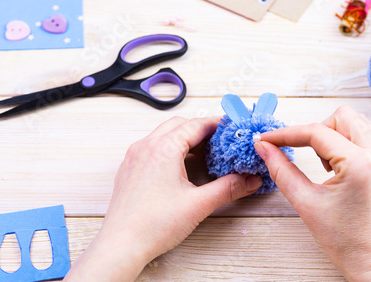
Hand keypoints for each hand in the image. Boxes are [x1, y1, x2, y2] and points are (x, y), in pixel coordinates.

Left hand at [65, 116, 262, 280]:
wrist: (121, 245)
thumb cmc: (153, 225)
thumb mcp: (198, 204)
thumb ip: (228, 188)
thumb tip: (249, 180)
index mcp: (163, 149)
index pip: (195, 125)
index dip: (216, 124)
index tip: (230, 127)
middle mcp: (145, 146)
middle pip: (179, 125)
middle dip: (200, 130)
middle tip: (220, 142)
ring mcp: (134, 157)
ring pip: (163, 135)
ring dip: (184, 139)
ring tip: (203, 155)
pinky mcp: (129, 169)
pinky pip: (152, 148)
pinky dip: (169, 149)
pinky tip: (180, 167)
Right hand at [254, 106, 370, 280]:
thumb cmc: (342, 239)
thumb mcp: (304, 202)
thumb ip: (280, 169)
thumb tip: (263, 147)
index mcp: (360, 165)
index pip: (317, 132)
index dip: (287, 133)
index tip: (268, 139)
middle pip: (343, 116)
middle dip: (317, 130)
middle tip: (305, 153)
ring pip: (357, 124)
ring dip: (335, 135)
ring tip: (325, 164)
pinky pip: (368, 140)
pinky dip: (348, 146)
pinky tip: (340, 170)